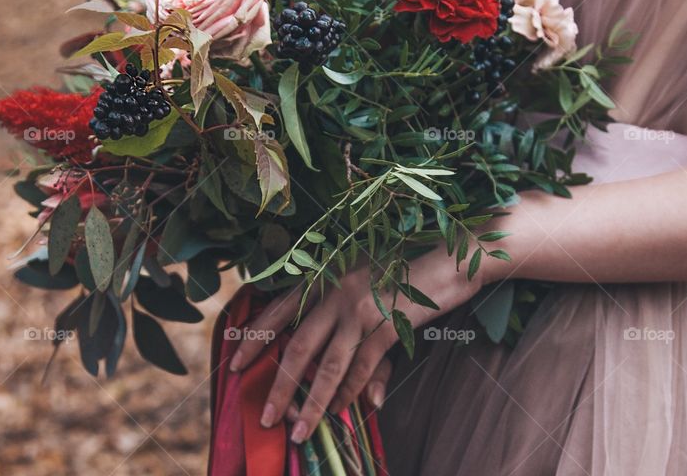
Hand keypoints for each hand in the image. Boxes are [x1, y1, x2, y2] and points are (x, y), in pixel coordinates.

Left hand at [229, 248, 484, 442]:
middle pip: (296, 344)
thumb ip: (349, 324)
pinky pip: (361, 367)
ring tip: (298, 431)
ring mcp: (360, 307)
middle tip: (263, 415)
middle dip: (278, 385)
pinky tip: (339, 412)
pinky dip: (349, 394)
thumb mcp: (369, 285)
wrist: (453, 255)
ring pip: (326, 365)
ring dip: (310, 403)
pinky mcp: (386, 323)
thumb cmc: (408, 268)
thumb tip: (333, 355)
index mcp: (325, 275)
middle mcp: (335, 290)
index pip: (280, 310)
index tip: (233, 362)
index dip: (254, 338)